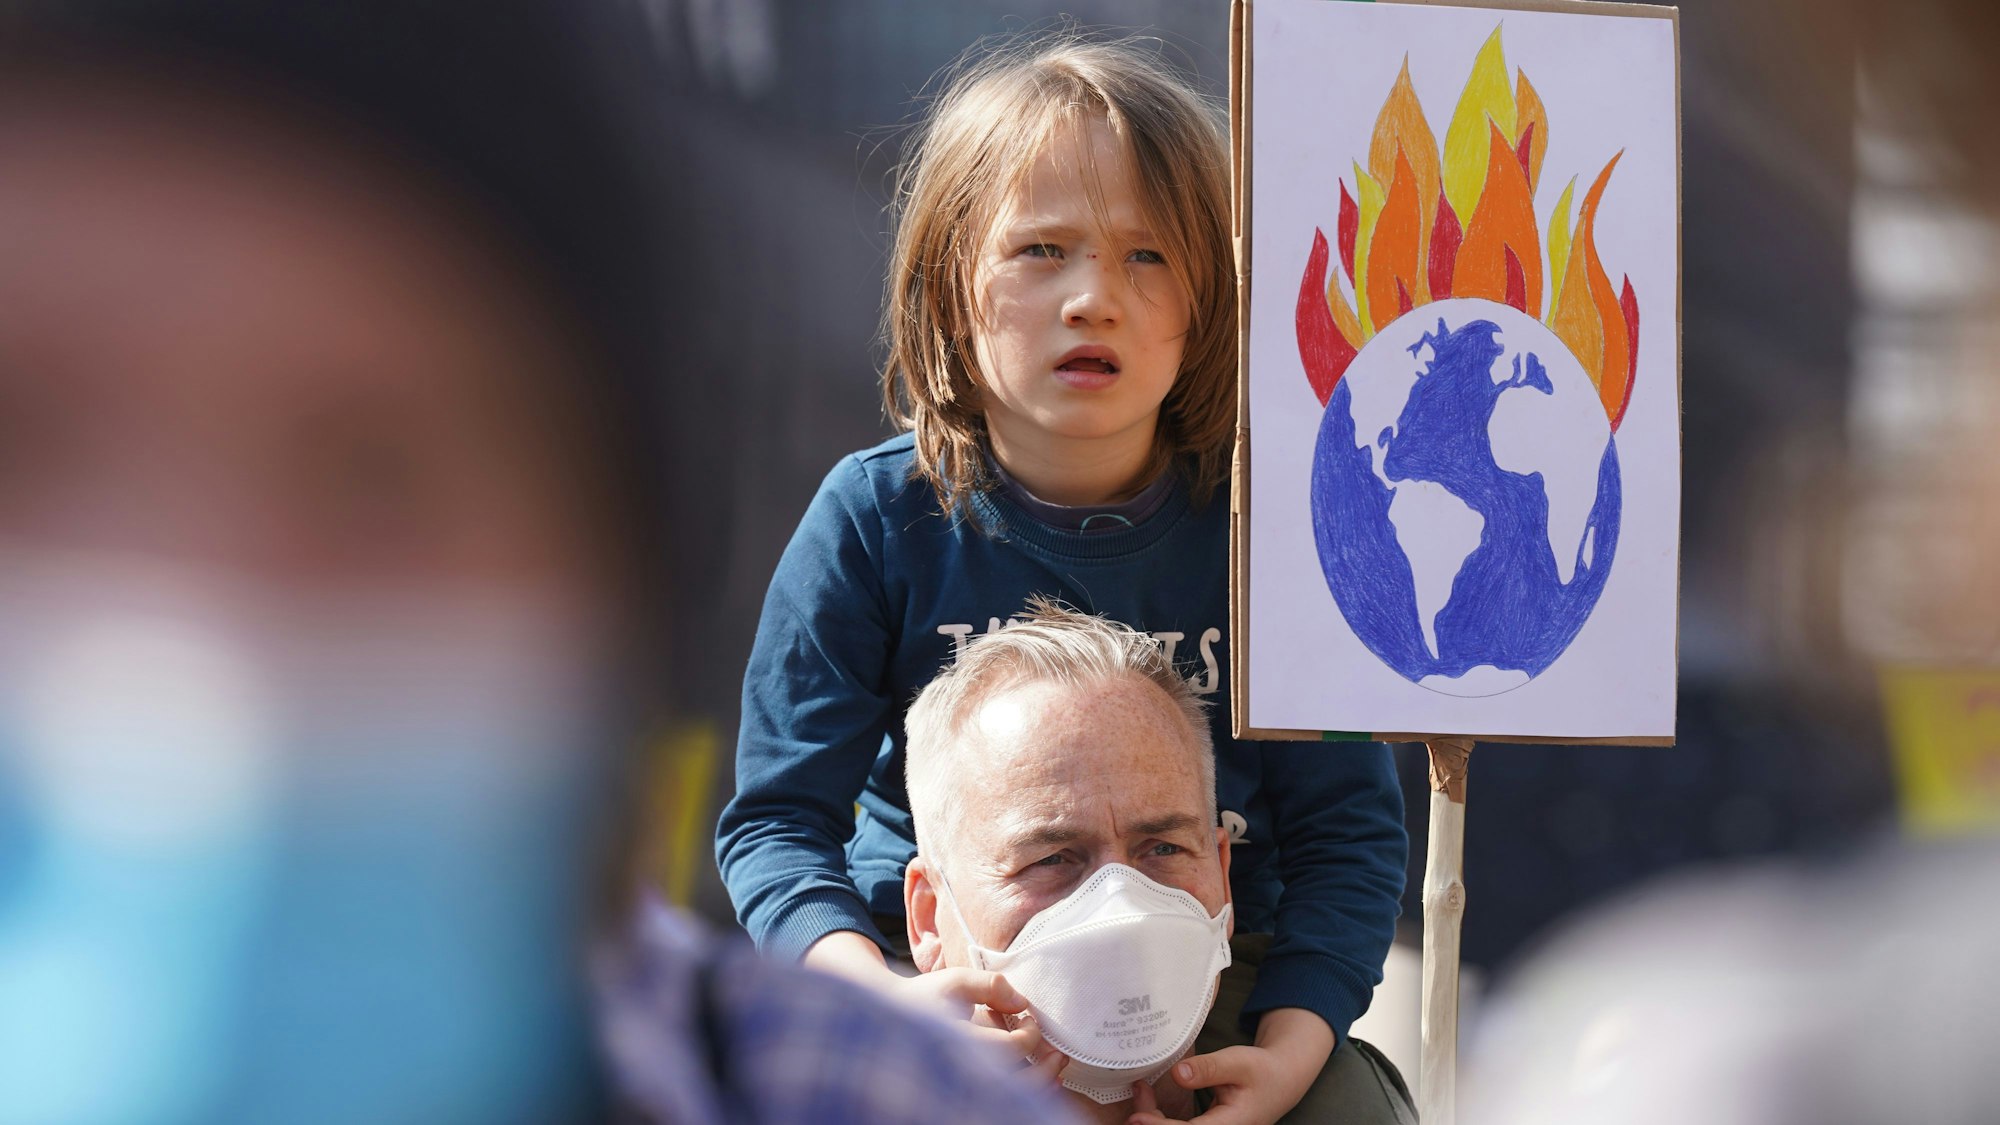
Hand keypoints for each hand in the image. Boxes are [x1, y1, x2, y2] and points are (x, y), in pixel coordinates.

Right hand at [893, 968, 1067, 1082]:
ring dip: (1036, 1087)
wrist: (883, 1027)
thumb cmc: (920, 1002)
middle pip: (1014, 1085)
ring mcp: (958, 1087)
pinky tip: (1034, 1084)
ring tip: (1053, 1070)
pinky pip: (997, 1102)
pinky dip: (1020, 1096)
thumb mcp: (953, 982)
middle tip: (1058, 1054)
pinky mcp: (959, 1093)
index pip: (1009, 1048)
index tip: (1030, 1019)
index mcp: (955, 1041)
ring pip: (1007, 1099)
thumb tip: (1021, 1002)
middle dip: (1044, 1070)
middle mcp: (957, 1071)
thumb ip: (989, 985)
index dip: (1030, 1034)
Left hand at [1127, 1009, 1333, 1124]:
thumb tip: (1177, 1073)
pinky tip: (1148, 1097)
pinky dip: (1159, 1116)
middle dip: (1151, 1120)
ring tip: (1140, 1090)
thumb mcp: (1238, 1062)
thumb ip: (1209, 1069)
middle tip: (1138, 1090)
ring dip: (1153, 1117)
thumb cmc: (1262, 1070)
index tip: (1137, 1118)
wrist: (1281, 1080)